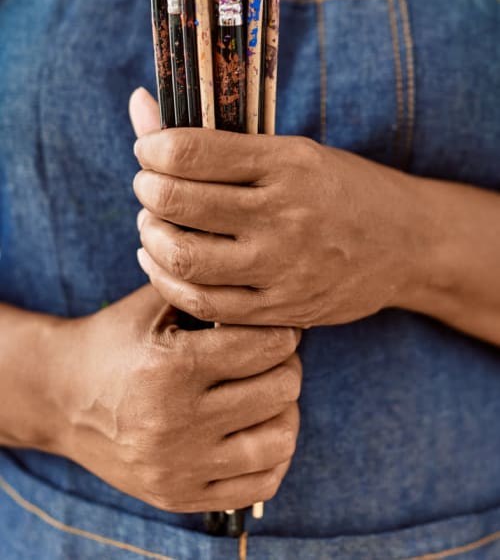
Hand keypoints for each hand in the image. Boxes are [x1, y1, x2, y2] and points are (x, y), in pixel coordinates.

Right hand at [57, 285, 301, 511]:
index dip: (282, 330)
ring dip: (285, 411)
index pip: (265, 346)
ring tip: (271, 392)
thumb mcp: (153, 302)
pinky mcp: (180, 496)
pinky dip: (273, 455)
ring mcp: (179, 466)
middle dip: (286, 364)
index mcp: (170, 366)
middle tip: (275, 355)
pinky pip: (259, 484)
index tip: (279, 326)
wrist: (60, 397)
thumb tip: (267, 282)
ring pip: (278, 440)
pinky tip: (259, 429)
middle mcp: (174, 422)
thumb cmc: (115, 340)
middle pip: (279, 389)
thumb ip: (206, 287)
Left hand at [131, 88, 424, 328]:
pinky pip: (201, 302)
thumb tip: (137, 103)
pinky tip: (162, 261)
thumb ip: (212, 136)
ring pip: (182, 257)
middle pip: (176, 202)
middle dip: (146, 189)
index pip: (190, 152)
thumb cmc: (340, 187)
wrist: (407, 244)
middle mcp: (284, 213)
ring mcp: (282, 266)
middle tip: (148, 184)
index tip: (150, 148)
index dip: (152, 148)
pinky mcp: (281, 309)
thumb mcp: (290, 150)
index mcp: (287, 162)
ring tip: (153, 222)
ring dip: (150, 236)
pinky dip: (166, 279)